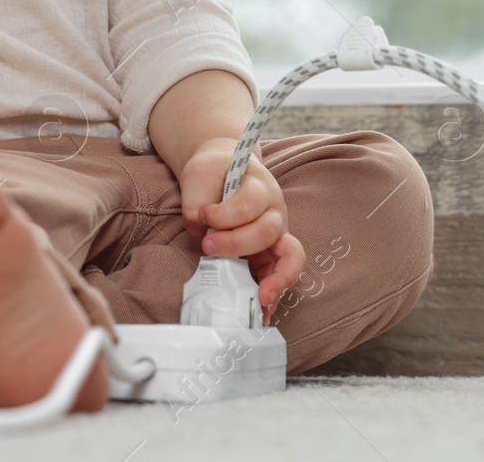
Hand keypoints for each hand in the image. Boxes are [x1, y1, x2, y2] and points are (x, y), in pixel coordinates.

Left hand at [177, 137, 305, 323]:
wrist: (220, 171)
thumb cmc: (213, 174)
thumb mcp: (200, 179)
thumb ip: (197, 204)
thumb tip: (201, 232)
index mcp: (259, 186)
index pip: (251, 202)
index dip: (225, 213)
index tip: (203, 214)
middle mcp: (274, 211)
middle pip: (267, 231)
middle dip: (236, 244)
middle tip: (208, 247)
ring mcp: (275, 235)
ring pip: (286, 257)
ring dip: (270, 279)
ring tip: (258, 301)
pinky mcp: (268, 256)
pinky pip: (280, 276)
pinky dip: (273, 295)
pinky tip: (262, 312)